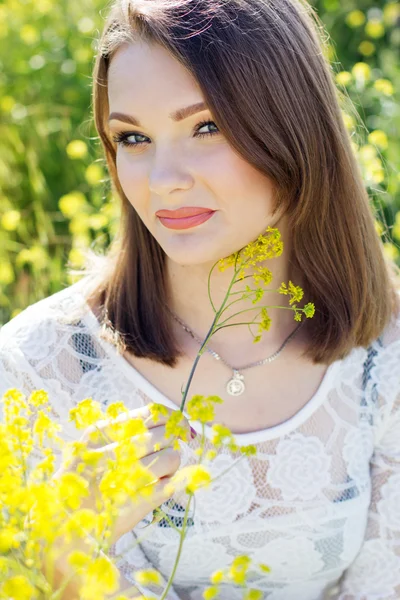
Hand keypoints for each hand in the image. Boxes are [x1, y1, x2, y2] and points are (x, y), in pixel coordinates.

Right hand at [56, 404, 190, 544]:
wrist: (59, 526)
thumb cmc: (82, 480)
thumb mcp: (94, 446)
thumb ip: (127, 431)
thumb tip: (172, 422)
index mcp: (100, 433)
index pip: (151, 413)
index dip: (172, 418)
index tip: (179, 426)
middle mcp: (110, 452)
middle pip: (164, 435)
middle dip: (173, 442)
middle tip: (167, 451)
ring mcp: (121, 479)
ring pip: (171, 458)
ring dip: (172, 465)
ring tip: (161, 473)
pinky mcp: (132, 506)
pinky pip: (169, 486)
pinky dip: (173, 484)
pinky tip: (163, 486)